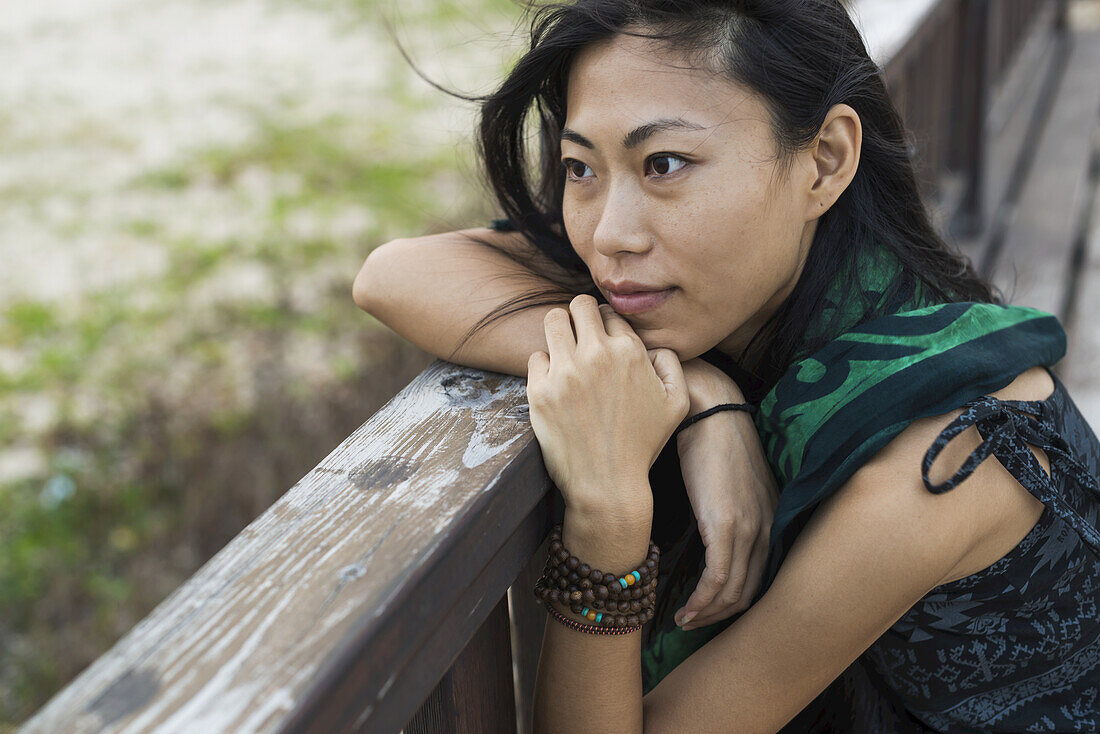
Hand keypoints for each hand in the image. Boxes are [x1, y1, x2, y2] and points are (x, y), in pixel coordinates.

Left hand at [525, 295, 689, 515]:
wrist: (607, 484)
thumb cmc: (642, 445)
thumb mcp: (677, 403)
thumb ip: (671, 363)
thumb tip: (652, 346)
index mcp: (630, 352)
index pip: (609, 313)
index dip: (605, 324)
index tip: (601, 339)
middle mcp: (597, 355)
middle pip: (578, 305)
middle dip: (579, 315)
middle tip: (578, 334)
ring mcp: (566, 371)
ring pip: (552, 320)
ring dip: (557, 330)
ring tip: (561, 349)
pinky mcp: (540, 390)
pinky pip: (535, 357)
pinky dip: (543, 366)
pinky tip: (553, 382)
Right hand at [673, 359, 777, 629]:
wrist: (709, 407)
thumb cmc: (712, 436)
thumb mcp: (731, 477)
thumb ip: (730, 505)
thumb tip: (713, 526)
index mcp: (770, 516)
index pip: (761, 576)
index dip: (736, 601)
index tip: (711, 610)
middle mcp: (766, 526)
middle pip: (749, 591)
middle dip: (721, 615)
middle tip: (693, 622)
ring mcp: (749, 526)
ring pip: (733, 591)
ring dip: (707, 613)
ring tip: (684, 620)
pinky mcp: (725, 523)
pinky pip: (717, 579)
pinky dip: (702, 602)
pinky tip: (684, 610)